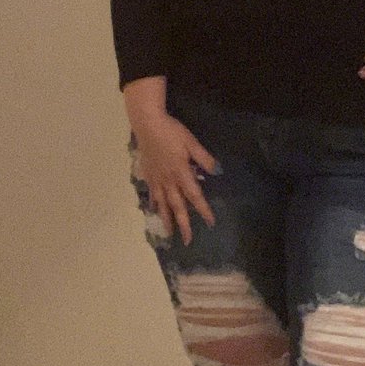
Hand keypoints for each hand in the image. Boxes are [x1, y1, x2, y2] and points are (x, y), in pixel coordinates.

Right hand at [132, 113, 220, 244]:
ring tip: (169, 233)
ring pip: (163, 204)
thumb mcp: (192, 142)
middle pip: (177, 206)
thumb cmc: (172, 132)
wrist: (148, 125)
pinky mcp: (148, 174)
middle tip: (187, 240)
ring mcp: (157, 179)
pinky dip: (154, 204)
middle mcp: (169, 181)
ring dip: (167, 219)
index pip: (195, 196)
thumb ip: (204, 158)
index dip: (203, 210)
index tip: (210, 222)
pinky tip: (154, 210)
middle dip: (183, 224)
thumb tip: (217, 171)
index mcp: (181, 173)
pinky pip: (152, 194)